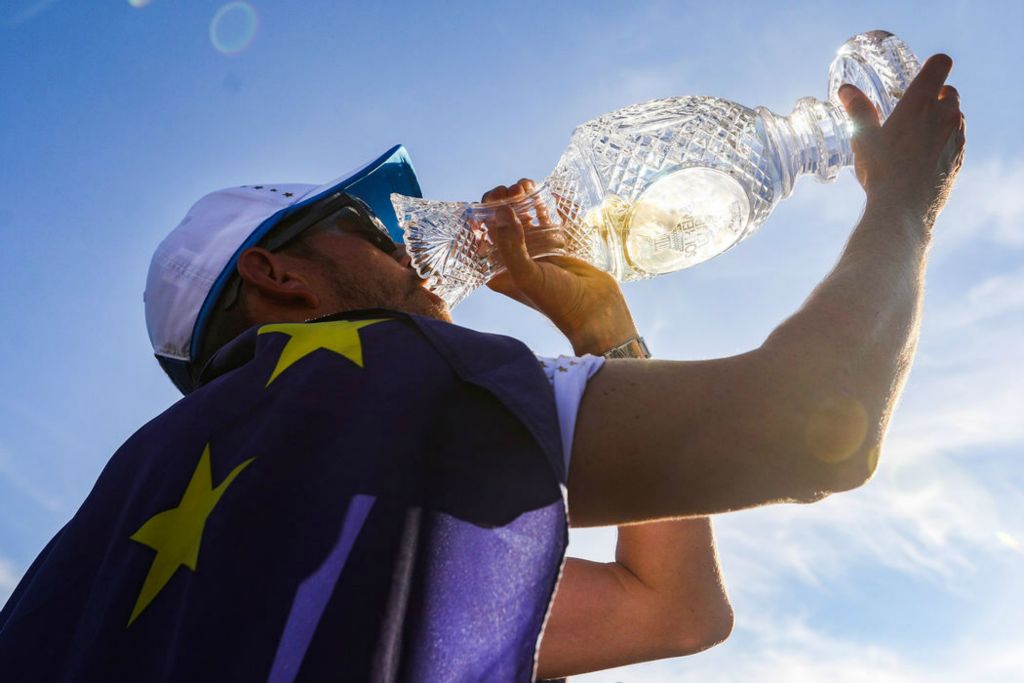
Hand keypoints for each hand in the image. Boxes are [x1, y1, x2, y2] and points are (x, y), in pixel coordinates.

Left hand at [482, 179, 637, 354]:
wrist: (595, 311)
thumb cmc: (557, 300)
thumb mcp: (526, 274)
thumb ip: (510, 244)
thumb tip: (501, 210)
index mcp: (498, 271)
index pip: (481, 237)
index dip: (482, 215)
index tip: (491, 199)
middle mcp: (515, 260)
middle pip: (502, 223)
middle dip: (503, 202)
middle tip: (511, 190)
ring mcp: (537, 251)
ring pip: (524, 218)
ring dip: (522, 199)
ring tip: (525, 184)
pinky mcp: (557, 245)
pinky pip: (547, 219)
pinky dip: (545, 204)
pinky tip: (544, 190)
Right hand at [838, 53, 965, 228]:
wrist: (904, 209)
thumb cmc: (882, 170)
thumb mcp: (863, 138)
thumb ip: (858, 109)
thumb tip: (846, 90)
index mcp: (921, 102)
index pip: (940, 64)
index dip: (932, 66)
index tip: (920, 76)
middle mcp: (945, 114)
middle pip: (949, 91)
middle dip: (934, 96)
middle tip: (911, 112)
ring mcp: (957, 136)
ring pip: (954, 116)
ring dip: (940, 119)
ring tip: (915, 137)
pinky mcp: (960, 157)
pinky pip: (955, 139)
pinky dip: (943, 141)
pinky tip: (922, 157)